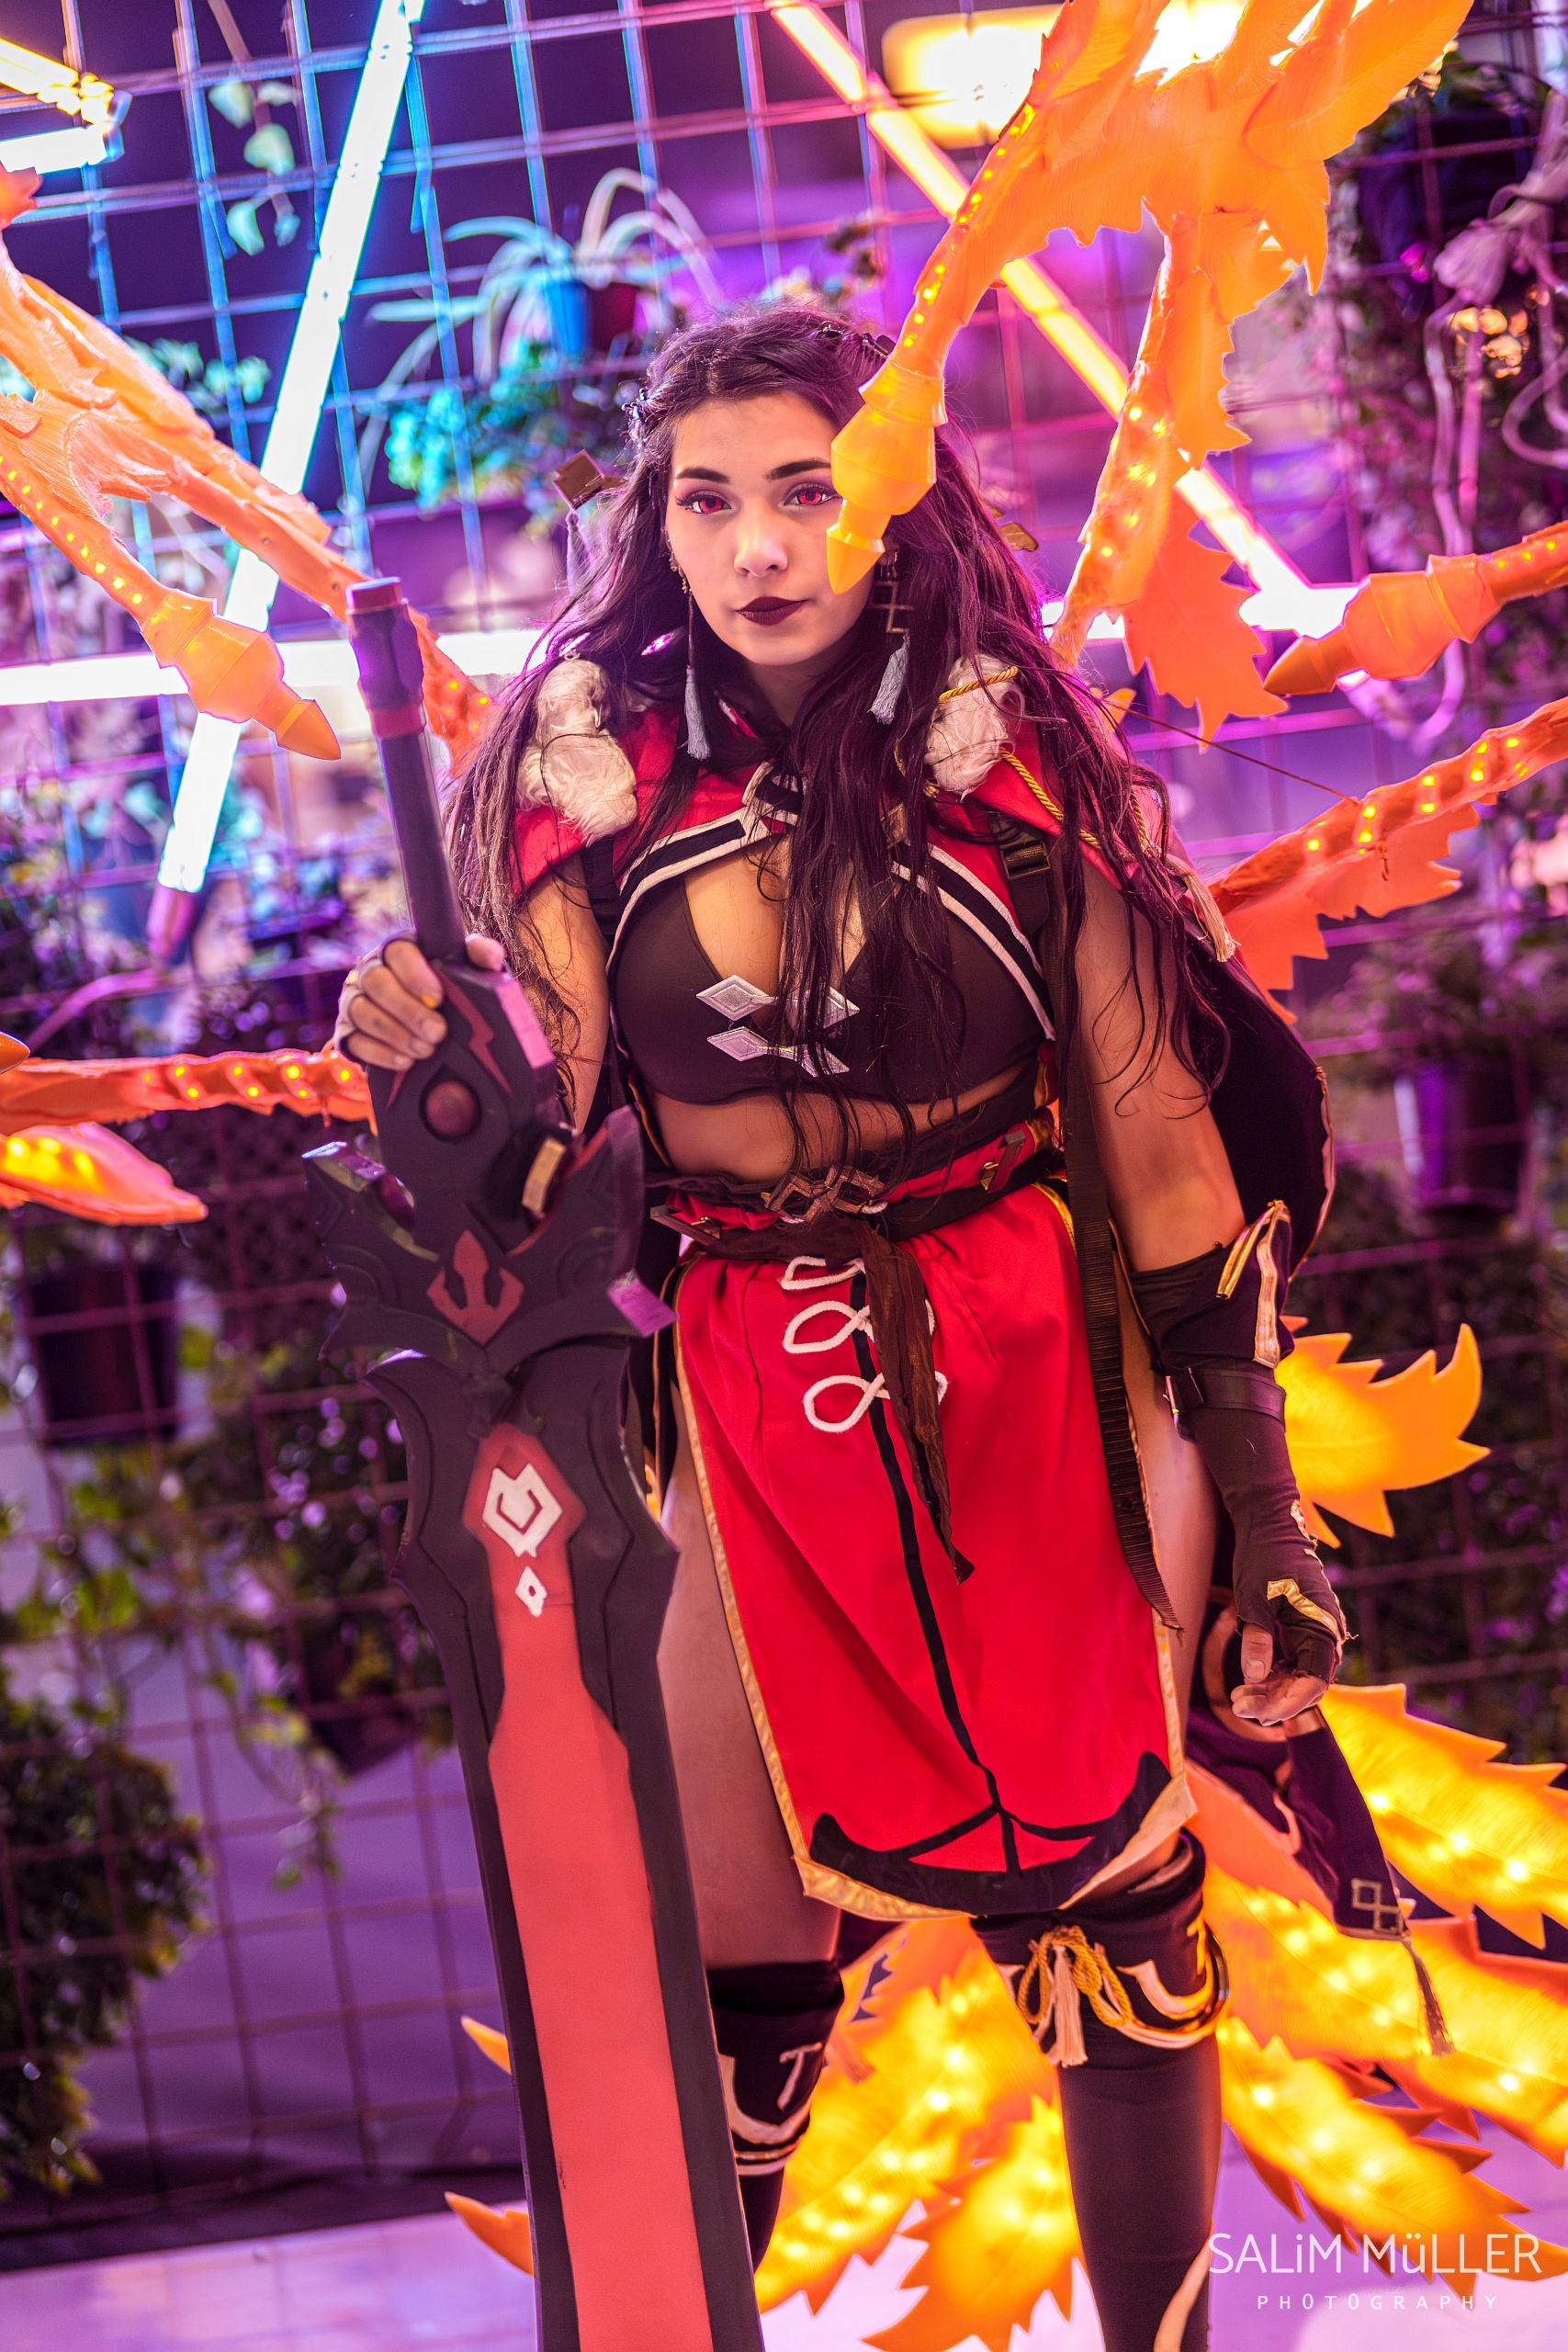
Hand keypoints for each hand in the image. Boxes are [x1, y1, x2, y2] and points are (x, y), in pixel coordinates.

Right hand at [334, 934, 505, 1070]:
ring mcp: (354, 1001)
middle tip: (437, 1032)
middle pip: (376, 982)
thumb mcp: (468, 972)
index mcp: (399, 950)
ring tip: (424, 1050)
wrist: (432, 1031)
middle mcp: (370, 970)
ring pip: (362, 1011)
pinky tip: (405, 1062)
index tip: (439, 999)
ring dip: (395, 1033)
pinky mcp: (346, 1032)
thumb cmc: (449, 993)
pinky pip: (353, 1040)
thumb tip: (491, 957)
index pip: (398, 951)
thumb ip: (480, 956)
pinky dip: (380, 1053)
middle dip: (407, 1010)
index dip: (415, 974)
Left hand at [1230, 1542, 1345, 1728]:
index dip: (1288, 1704)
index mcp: (1323, 1629)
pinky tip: (1250, 1682)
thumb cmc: (1264, 1560)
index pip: (1313, 1683)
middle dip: (1275, 1700)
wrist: (1269, 1526)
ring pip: (1298, 1675)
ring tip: (1239, 1699)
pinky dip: (1273, 1674)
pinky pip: (1293, 1661)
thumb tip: (1255, 1679)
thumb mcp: (1255, 1601)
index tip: (1260, 1716)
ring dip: (1272, 1690)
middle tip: (1239, 1707)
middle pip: (1307, 1684)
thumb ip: (1257, 1640)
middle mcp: (1325, 1634)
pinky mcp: (1301, 1628)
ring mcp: (1314, 1632)